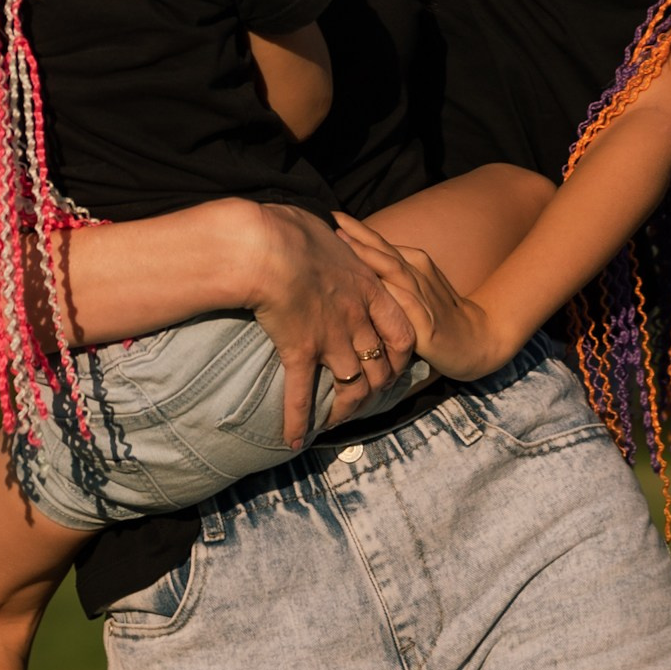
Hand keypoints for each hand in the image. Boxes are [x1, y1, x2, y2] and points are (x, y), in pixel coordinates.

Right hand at [249, 205, 422, 449]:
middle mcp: (357, 320)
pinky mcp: (300, 352)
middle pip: (381, 368)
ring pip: (352, 388)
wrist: (267, 244)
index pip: (403, 333)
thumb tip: (326, 231)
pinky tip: (294, 440)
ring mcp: (331, 340)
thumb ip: (336, 243)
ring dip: (345, 410)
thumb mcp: (329, 233)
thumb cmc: (293, 230)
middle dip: (377, 390)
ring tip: (336, 424)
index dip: (402, 356)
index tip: (392, 364)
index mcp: (369, 290)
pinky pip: (303, 395)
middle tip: (364, 400)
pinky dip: (299, 421)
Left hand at [333, 218, 505, 383]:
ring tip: (349, 246)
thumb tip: (356, 260)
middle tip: (335, 222)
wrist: (479, 339)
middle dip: (360, 237)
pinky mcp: (428, 325)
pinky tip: (374, 285)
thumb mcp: (417, 288)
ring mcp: (425, 298)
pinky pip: (408, 305)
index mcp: (416, 265)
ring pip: (395, 273)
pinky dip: (392, 294)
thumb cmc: (441, 313)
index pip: (382, 244)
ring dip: (372, 258)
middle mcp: (419, 276)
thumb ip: (393, 273)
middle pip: (386, 252)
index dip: (359, 230)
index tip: (335, 216)